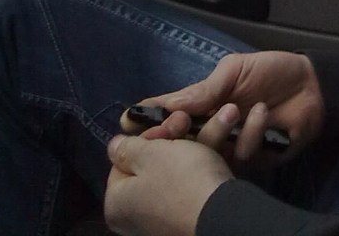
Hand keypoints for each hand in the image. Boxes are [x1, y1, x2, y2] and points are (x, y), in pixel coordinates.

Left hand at [105, 108, 235, 235]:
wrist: (223, 215)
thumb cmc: (181, 180)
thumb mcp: (150, 154)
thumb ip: (127, 148)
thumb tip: (114, 146)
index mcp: (117, 204)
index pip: (126, 158)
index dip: (149, 135)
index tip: (170, 123)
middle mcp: (136, 217)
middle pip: (154, 162)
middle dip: (176, 135)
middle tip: (189, 120)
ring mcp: (164, 220)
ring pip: (179, 169)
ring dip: (200, 141)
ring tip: (223, 118)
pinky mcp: (189, 219)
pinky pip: (194, 184)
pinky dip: (207, 162)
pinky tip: (225, 145)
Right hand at [121, 51, 324, 166]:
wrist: (312, 83)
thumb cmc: (271, 71)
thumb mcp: (235, 69)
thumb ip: (205, 88)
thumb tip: (169, 105)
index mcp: (204, 104)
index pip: (168, 116)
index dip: (148, 121)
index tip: (131, 122)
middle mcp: (213, 129)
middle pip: (180, 145)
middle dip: (174, 135)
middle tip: (178, 125)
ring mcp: (233, 147)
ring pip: (209, 155)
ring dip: (218, 133)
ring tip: (233, 110)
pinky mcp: (256, 159)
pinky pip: (244, 156)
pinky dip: (253, 133)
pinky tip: (264, 113)